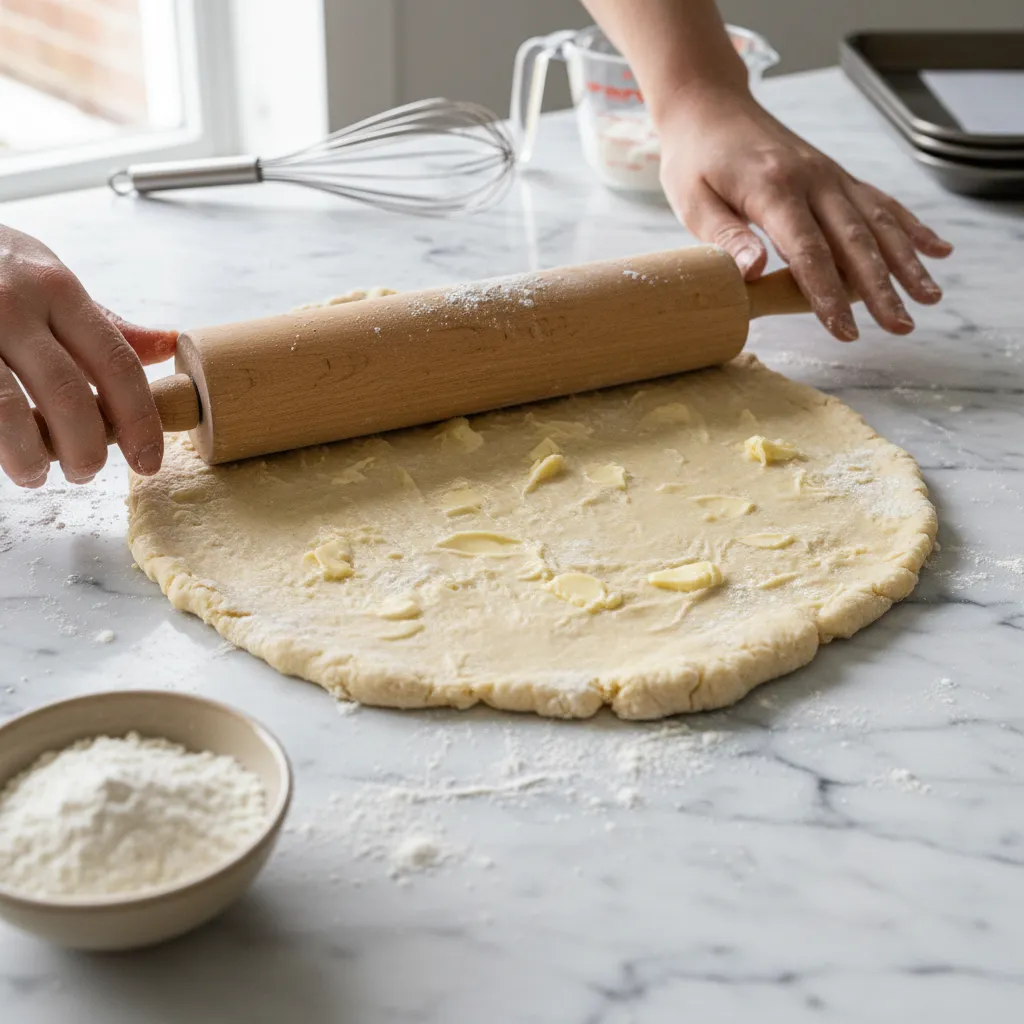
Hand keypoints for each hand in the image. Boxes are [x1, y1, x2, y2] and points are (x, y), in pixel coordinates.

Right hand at [0, 225, 176, 487]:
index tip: (148, 461)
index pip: (117, 364)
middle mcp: (11, 304)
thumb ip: (103, 323)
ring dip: (29, 456)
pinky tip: (0, 449)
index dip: (139, 422)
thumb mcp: (47, 277)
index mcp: (56, 288)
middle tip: (86, 471)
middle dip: (85, 449)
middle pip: (68, 396)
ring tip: (35, 473)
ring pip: (6, 412)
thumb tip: (167, 345)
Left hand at [657, 88, 953, 339]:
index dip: (828, 295)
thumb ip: (725, 237)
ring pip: (878, 222)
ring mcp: (830, 175)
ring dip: (907, 262)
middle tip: (900, 327)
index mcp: (773, 188)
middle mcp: (813, 178)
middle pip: (854, 240)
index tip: (844, 331)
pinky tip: (938, 250)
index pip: (808, 251)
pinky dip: (911, 227)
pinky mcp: (837, 175)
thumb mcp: (694, 201)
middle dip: (880, 288)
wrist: (710, 106)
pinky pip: (880, 202)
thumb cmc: (695, 160)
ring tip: (930, 298)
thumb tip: (753, 273)